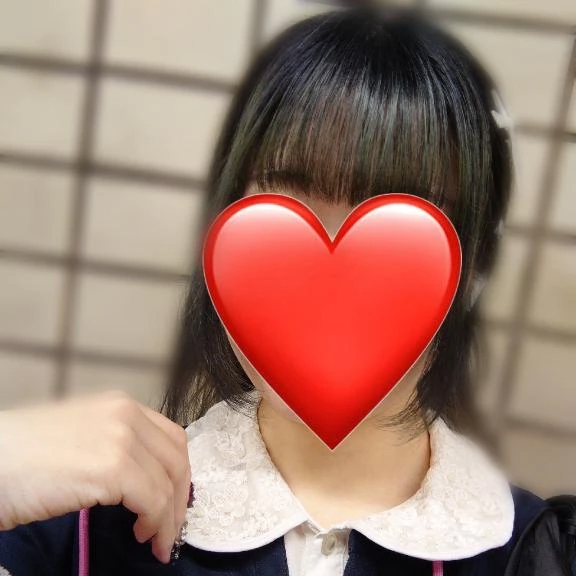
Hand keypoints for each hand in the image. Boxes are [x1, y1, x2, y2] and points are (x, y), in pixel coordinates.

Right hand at [0, 390, 190, 563]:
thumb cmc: (23, 454)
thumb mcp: (83, 436)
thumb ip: (117, 445)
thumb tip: (144, 478)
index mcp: (122, 405)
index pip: (171, 438)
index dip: (178, 472)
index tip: (174, 499)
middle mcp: (127, 415)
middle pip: (177, 458)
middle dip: (180, 497)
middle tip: (171, 526)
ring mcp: (121, 439)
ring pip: (168, 483)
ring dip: (169, 518)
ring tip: (157, 540)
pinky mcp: (112, 469)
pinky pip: (153, 500)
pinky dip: (156, 523)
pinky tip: (141, 534)